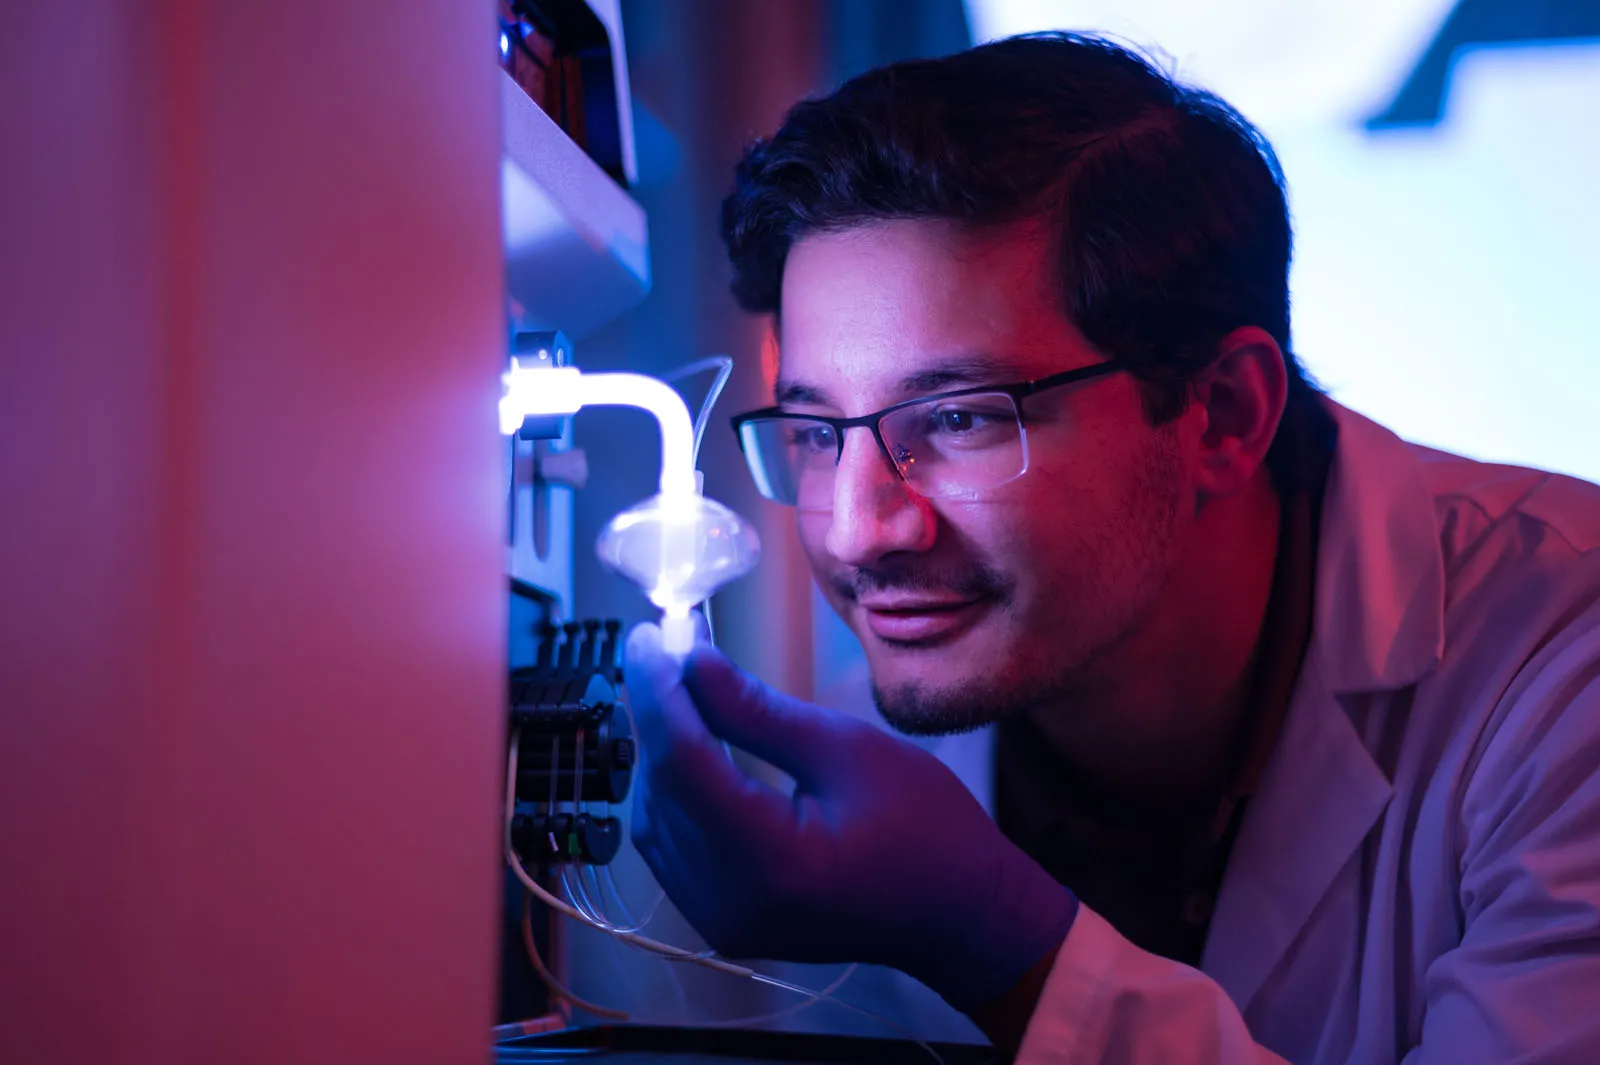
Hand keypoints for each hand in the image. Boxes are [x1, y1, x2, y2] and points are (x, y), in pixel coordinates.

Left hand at [623, 623, 1077, 1013]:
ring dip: (661, 751)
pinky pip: (673, 849)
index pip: (681, 763)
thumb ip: (757, 712)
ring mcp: (722, 920)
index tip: (646, 636)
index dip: (656, 691)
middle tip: (663, 649)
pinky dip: (675, 792)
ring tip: (679, 689)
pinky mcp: (723, 921)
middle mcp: (731, 902)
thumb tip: (691, 661)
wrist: (961, 916)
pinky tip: (692, 746)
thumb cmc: (927, 828)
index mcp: (770, 861)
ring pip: (656, 819)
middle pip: (662, 790)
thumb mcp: (847, 749)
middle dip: (656, 713)